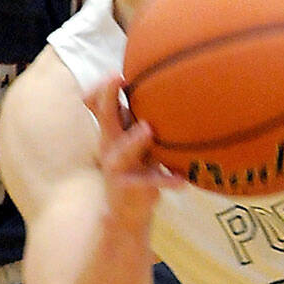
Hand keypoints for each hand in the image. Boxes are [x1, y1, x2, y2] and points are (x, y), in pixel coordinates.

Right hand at [85, 75, 176, 225]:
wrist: (126, 211)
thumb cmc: (136, 168)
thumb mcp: (136, 142)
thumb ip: (140, 120)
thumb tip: (166, 85)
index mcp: (112, 132)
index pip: (101, 104)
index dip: (104, 88)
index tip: (116, 72)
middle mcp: (110, 146)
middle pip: (105, 118)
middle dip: (109, 97)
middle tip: (117, 77)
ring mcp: (117, 168)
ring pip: (123, 151)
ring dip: (134, 140)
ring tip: (148, 130)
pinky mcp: (130, 188)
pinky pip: (150, 183)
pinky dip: (166, 180)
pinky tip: (182, 181)